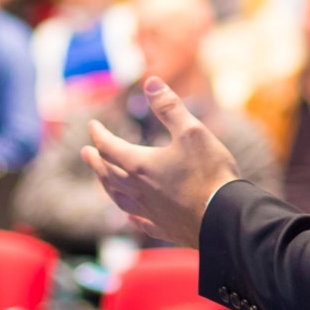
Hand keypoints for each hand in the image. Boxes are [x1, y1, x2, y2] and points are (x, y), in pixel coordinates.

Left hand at [82, 77, 239, 247]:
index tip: (93, 126)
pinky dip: (130, 216)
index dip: (99, 134)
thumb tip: (151, 82)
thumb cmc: (209, 172)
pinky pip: (140, 222)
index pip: (110, 147)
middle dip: (95, 161)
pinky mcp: (164, 228)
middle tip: (85, 153)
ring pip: (118, 198)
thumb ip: (169, 107)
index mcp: (141, 165)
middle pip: (108, 174)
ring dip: (106, 186)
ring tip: (102, 180)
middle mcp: (139, 190)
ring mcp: (150, 211)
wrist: (224, 217)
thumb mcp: (192, 131)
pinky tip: (129, 216)